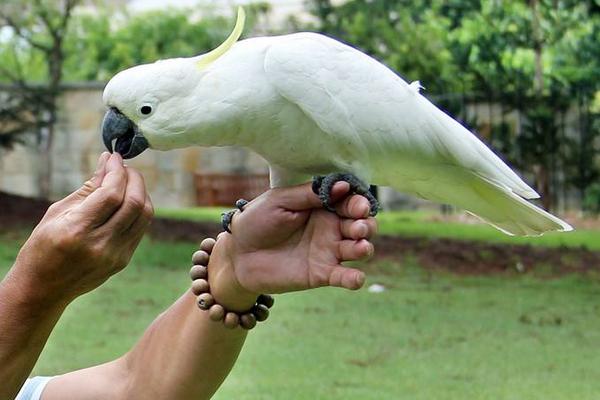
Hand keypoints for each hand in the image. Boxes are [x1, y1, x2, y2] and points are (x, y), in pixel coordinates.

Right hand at [10, 152, 153, 305]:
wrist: (43, 289)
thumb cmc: (43, 246)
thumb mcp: (57, 213)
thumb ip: (88, 188)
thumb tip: (107, 160)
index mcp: (77, 231)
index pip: (111, 194)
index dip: (117, 171)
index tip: (115, 157)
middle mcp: (100, 245)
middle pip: (134, 204)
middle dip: (134, 178)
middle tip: (125, 167)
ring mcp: (115, 256)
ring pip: (144, 216)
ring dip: (141, 193)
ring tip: (128, 181)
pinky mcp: (123, 261)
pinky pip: (140, 228)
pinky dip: (139, 210)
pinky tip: (129, 200)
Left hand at [208, 182, 376, 310]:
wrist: (237, 253)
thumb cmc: (256, 221)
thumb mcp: (280, 201)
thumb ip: (310, 195)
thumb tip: (343, 185)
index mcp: (322, 207)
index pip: (350, 203)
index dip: (359, 204)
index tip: (360, 206)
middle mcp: (330, 228)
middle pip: (360, 225)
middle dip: (365, 226)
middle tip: (358, 227)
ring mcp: (328, 252)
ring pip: (357, 249)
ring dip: (364, 248)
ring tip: (360, 247)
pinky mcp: (321, 274)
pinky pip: (343, 277)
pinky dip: (353, 278)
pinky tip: (357, 278)